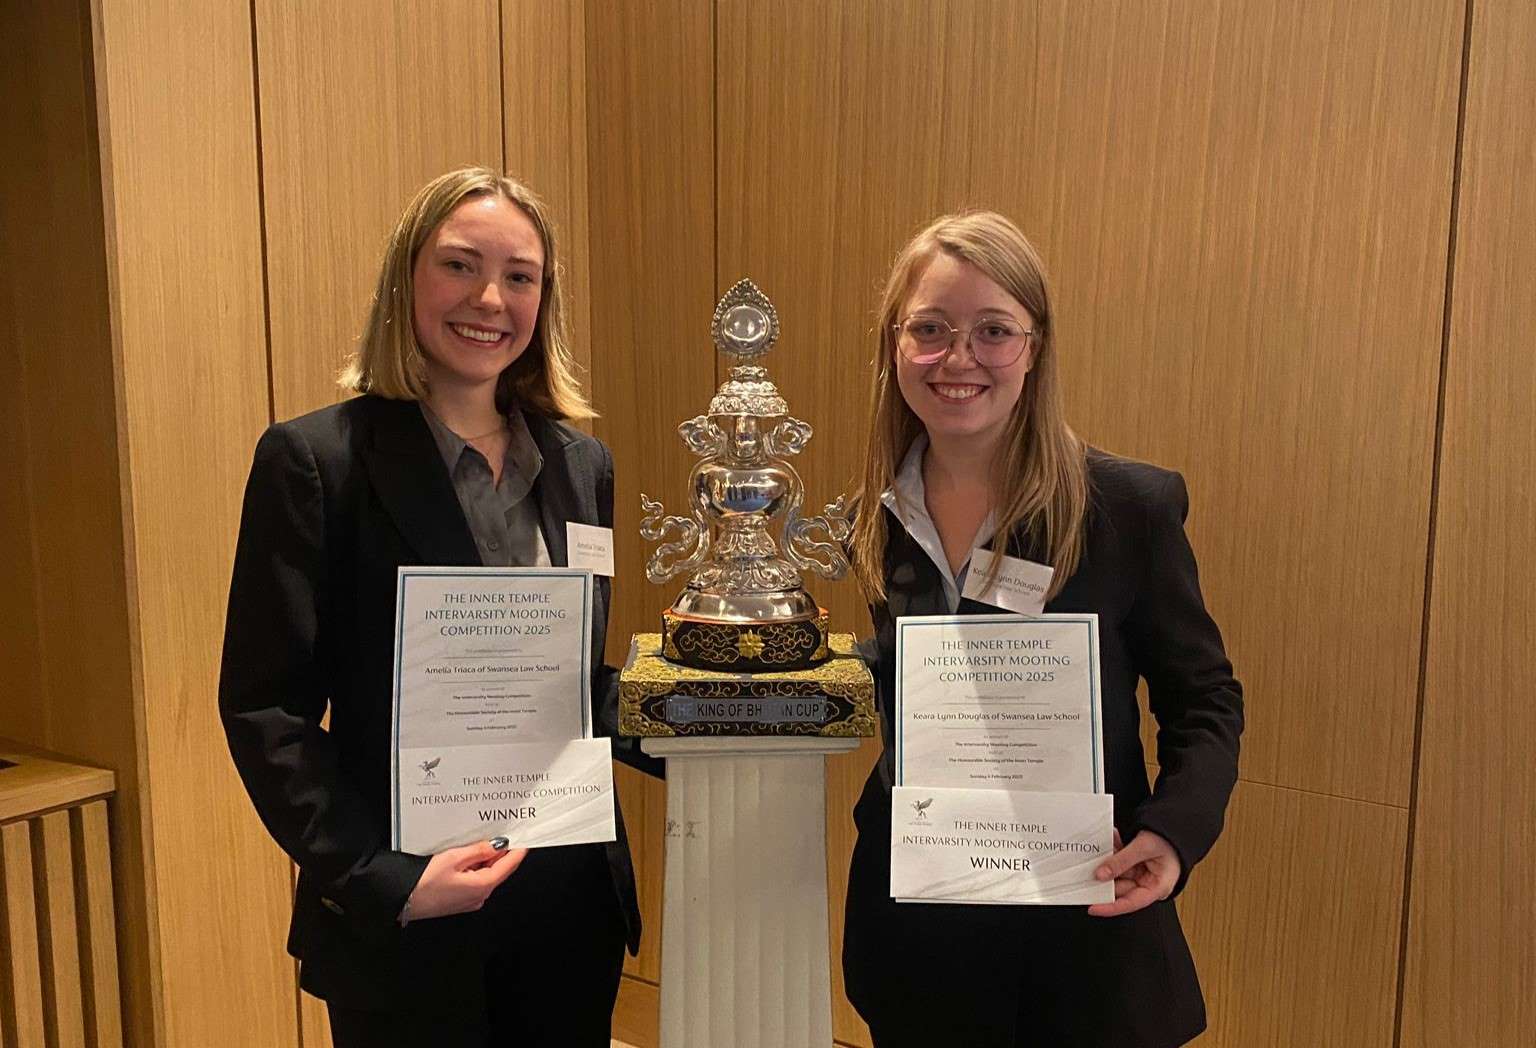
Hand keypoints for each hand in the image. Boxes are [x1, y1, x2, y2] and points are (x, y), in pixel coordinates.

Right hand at [403, 839, 526, 920]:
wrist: (401, 900)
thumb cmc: (422, 883)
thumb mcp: (454, 858)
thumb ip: (478, 850)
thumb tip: (497, 845)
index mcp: (483, 886)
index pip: (510, 865)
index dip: (518, 849)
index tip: (526, 837)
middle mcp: (479, 896)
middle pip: (499, 869)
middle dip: (501, 851)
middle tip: (502, 831)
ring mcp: (470, 900)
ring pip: (486, 874)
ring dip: (486, 858)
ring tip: (480, 841)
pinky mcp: (459, 900)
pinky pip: (475, 880)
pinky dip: (475, 867)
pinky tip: (467, 855)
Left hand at [1086, 829, 1179, 917]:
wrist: (1174, 825)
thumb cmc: (1169, 838)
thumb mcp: (1144, 847)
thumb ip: (1122, 861)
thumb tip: (1101, 875)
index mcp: (1157, 887)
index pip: (1131, 903)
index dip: (1111, 907)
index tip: (1093, 908)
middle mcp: (1147, 883)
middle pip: (1119, 888)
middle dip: (1103, 879)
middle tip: (1087, 872)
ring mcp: (1139, 874)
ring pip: (1115, 874)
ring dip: (1106, 862)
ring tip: (1102, 849)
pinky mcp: (1133, 865)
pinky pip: (1117, 863)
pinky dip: (1112, 853)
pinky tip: (1110, 842)